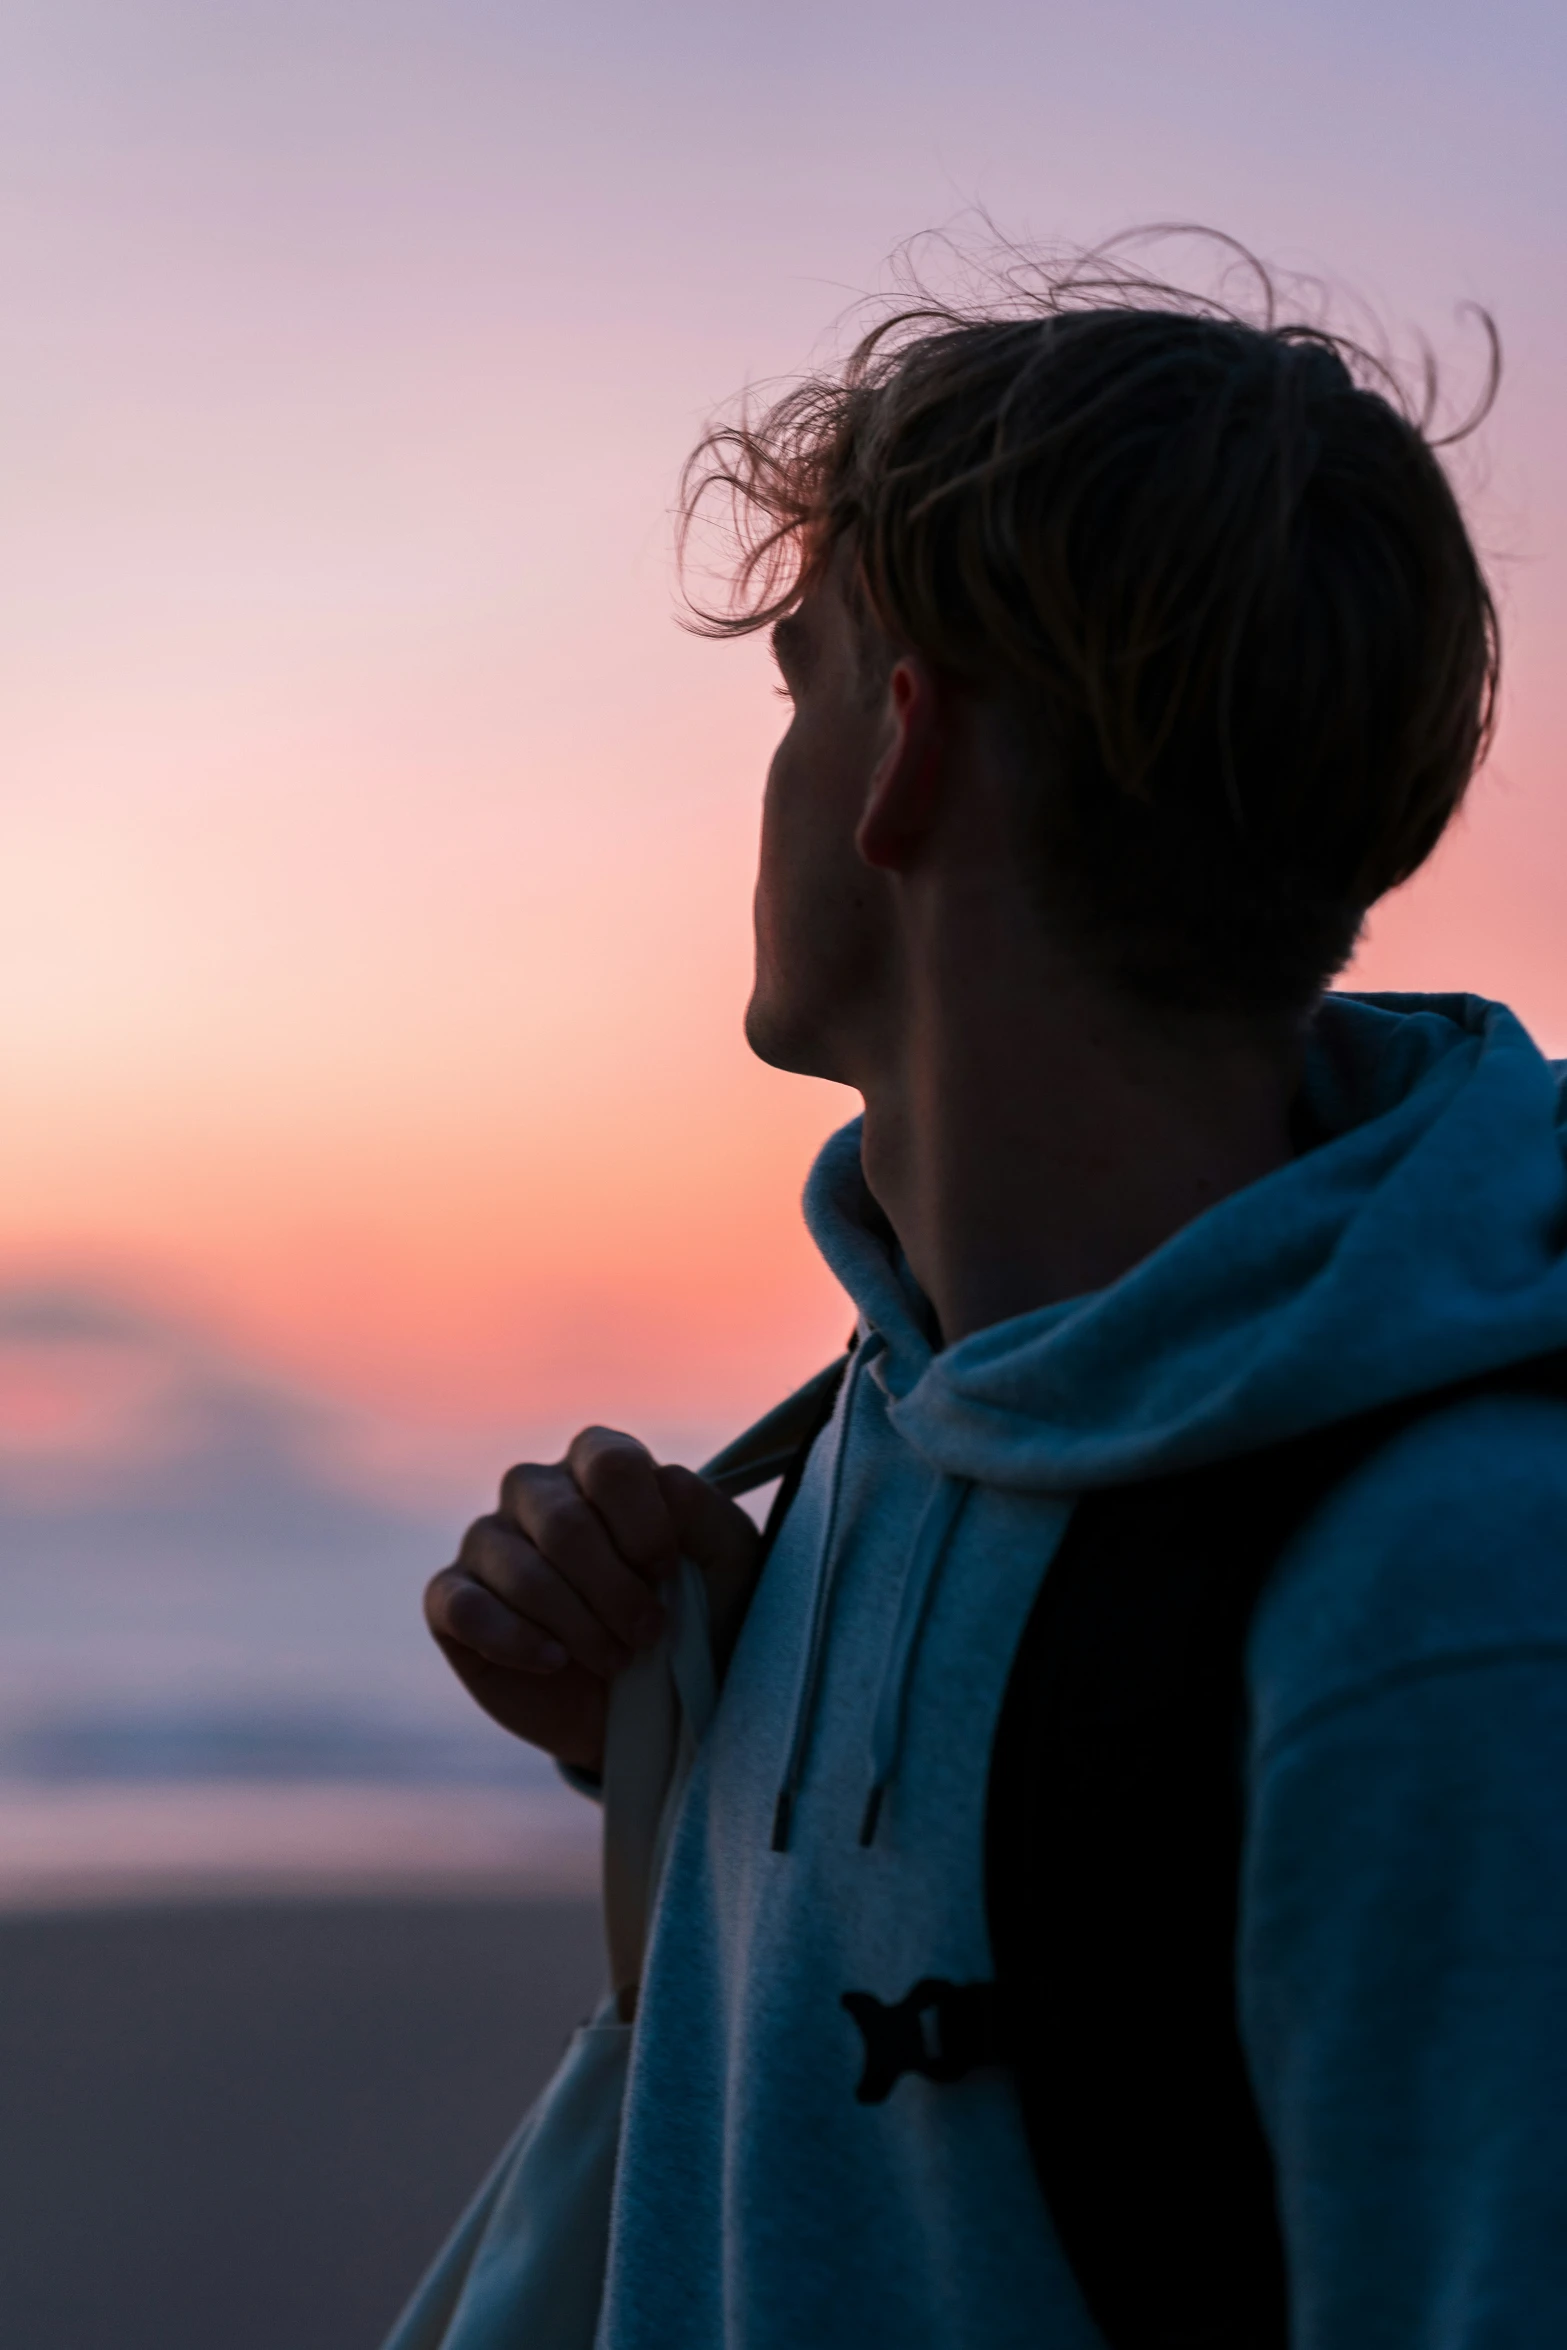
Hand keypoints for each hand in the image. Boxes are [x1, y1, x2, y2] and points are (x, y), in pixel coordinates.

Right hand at [424, 1427, 760, 1775]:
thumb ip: (702, 1510)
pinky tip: (554, 1662)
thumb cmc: (701, 1613)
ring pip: (519, 1568)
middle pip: (564, 1522)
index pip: (609, 1463)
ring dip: (579, 1626)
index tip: (667, 1573)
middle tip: (649, 1634)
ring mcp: (488, 1542)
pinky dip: (514, 1640)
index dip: (643, 1523)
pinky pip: (463, 1608)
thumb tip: (663, 1479)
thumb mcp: (726, 1560)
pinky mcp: (452, 1601)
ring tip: (617, 1660)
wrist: (661, 1702)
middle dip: (614, 1591)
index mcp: (600, 1464)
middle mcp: (537, 1491)